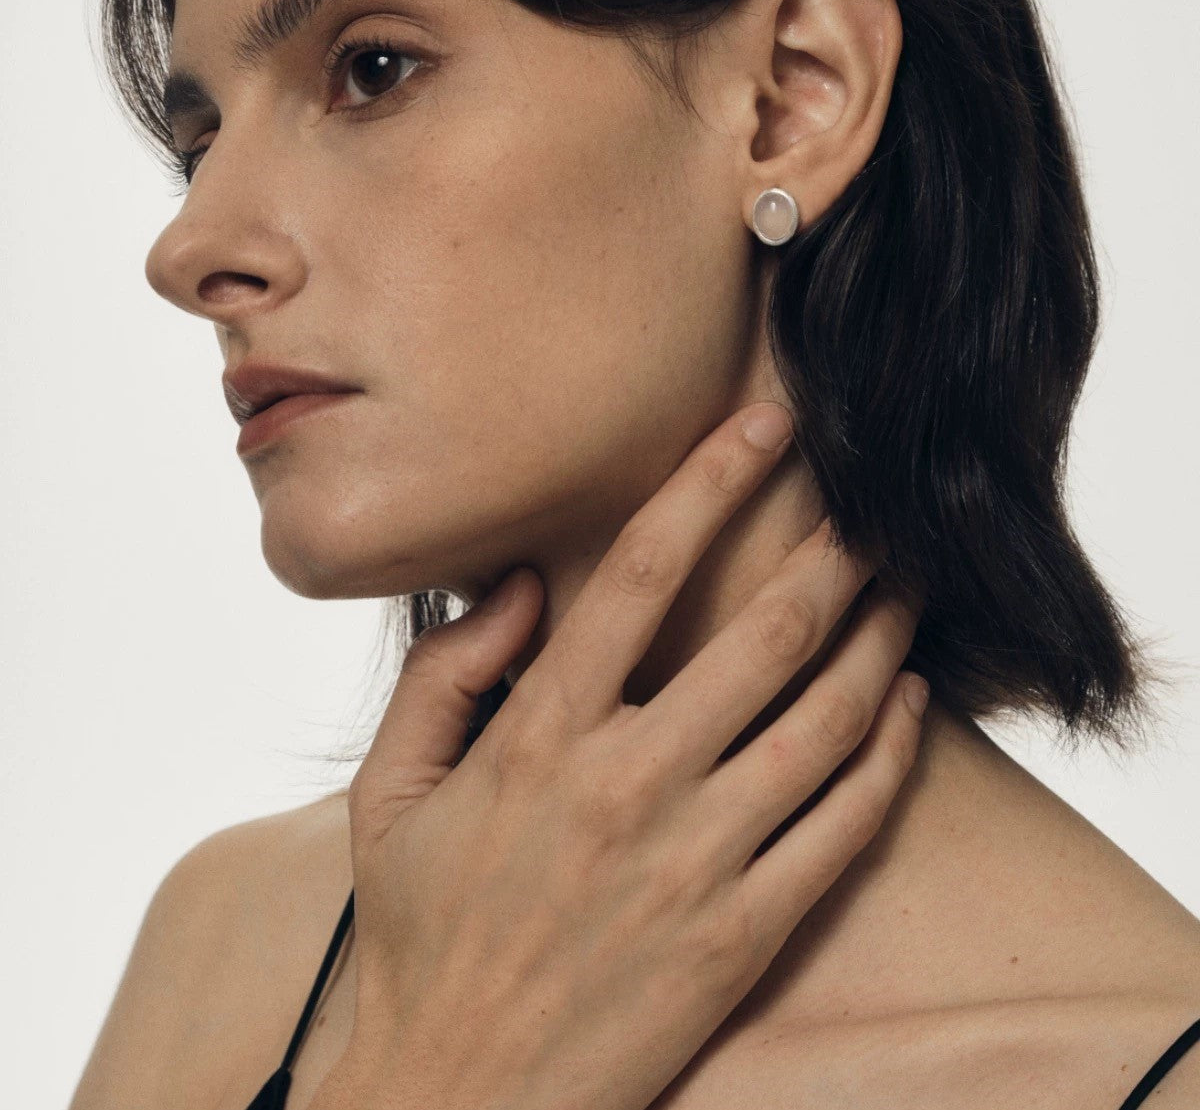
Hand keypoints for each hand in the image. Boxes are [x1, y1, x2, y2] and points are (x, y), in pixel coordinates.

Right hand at [317, 402, 927, 1109]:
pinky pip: (844, 826)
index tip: (758, 427)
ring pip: (822, 720)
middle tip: (873, 502)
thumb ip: (445, 675)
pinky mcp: (745, 934)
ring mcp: (696, 862)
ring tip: (910, 584)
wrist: (458, 1097)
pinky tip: (907, 705)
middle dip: (829, 551)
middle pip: (761, 635)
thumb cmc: (421, 934)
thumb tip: (516, 584)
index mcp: (540, 739)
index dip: (706, 485)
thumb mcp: (391, 793)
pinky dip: (889, 754)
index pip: (636, 577)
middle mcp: (628, 785)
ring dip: (880, 638)